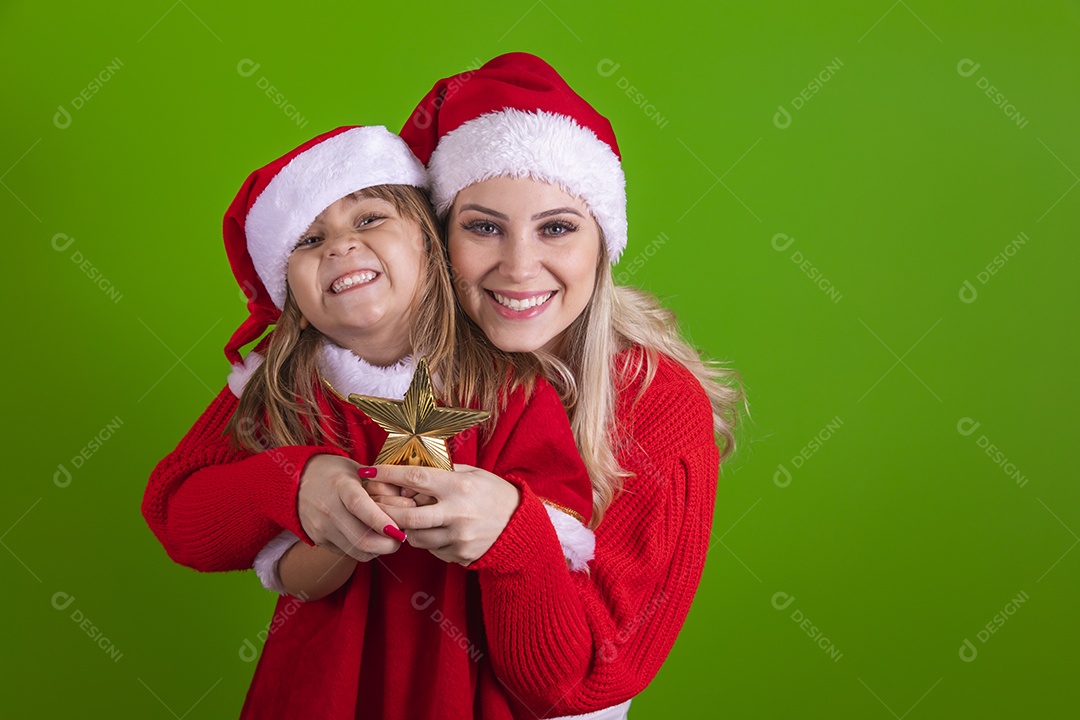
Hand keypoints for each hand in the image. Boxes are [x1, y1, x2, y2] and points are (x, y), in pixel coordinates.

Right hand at [296, 454, 404, 561]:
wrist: (298, 480)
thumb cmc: (336, 473)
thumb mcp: (358, 470)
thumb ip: (383, 486)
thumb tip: (409, 505)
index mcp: (339, 485)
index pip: (359, 505)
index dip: (380, 520)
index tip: (399, 530)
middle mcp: (327, 509)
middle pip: (360, 538)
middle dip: (387, 544)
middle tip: (402, 537)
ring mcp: (321, 528)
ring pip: (357, 551)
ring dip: (379, 549)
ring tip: (389, 537)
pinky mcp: (319, 541)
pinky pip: (348, 553)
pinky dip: (365, 550)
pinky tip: (371, 537)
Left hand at [378, 464, 520, 564]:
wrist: (521, 527)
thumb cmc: (494, 494)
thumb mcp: (474, 474)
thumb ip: (444, 473)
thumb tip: (410, 467)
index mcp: (459, 486)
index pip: (415, 478)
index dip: (388, 474)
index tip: (369, 471)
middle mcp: (457, 513)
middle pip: (407, 515)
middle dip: (385, 510)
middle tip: (373, 504)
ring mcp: (459, 537)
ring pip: (415, 537)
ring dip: (404, 527)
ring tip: (406, 517)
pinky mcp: (460, 555)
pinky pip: (431, 549)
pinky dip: (426, 539)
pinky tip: (433, 530)